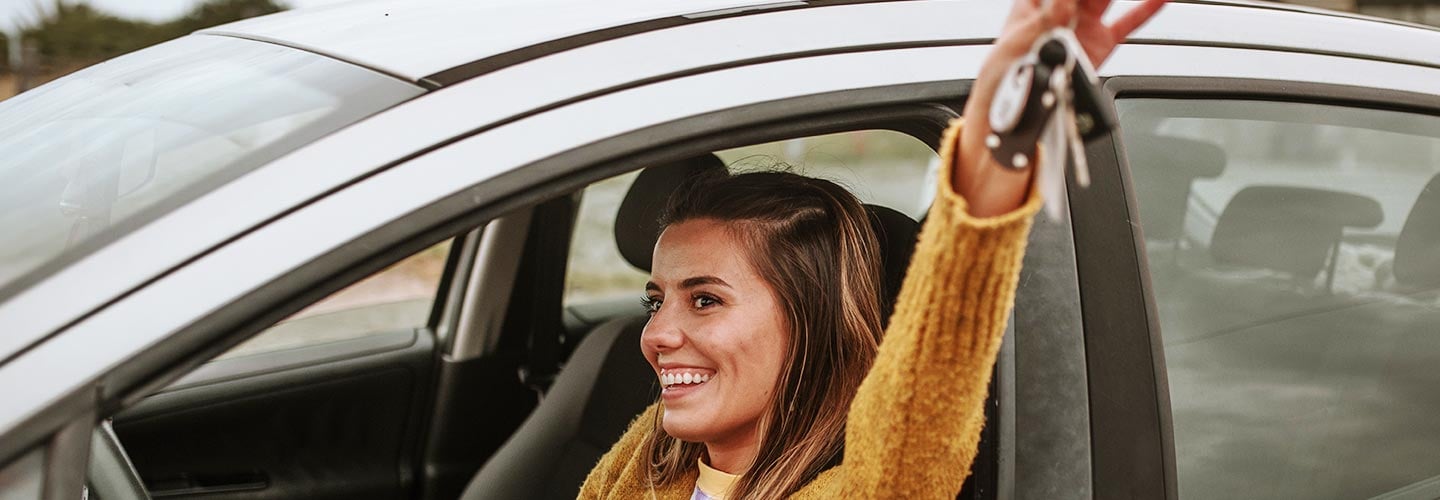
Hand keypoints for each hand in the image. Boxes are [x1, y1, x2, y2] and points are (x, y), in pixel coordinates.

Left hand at [955, 0, 1166, 216]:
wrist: (1011, 117)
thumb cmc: (1000, 79)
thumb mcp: (1013, 48)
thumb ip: (1040, 24)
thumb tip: (1062, 2)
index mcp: (1032, 7)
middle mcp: (1060, 15)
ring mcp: (1081, 30)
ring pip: (1103, 0)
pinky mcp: (1098, 47)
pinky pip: (1125, 26)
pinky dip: (1144, 11)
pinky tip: (1159, 0)